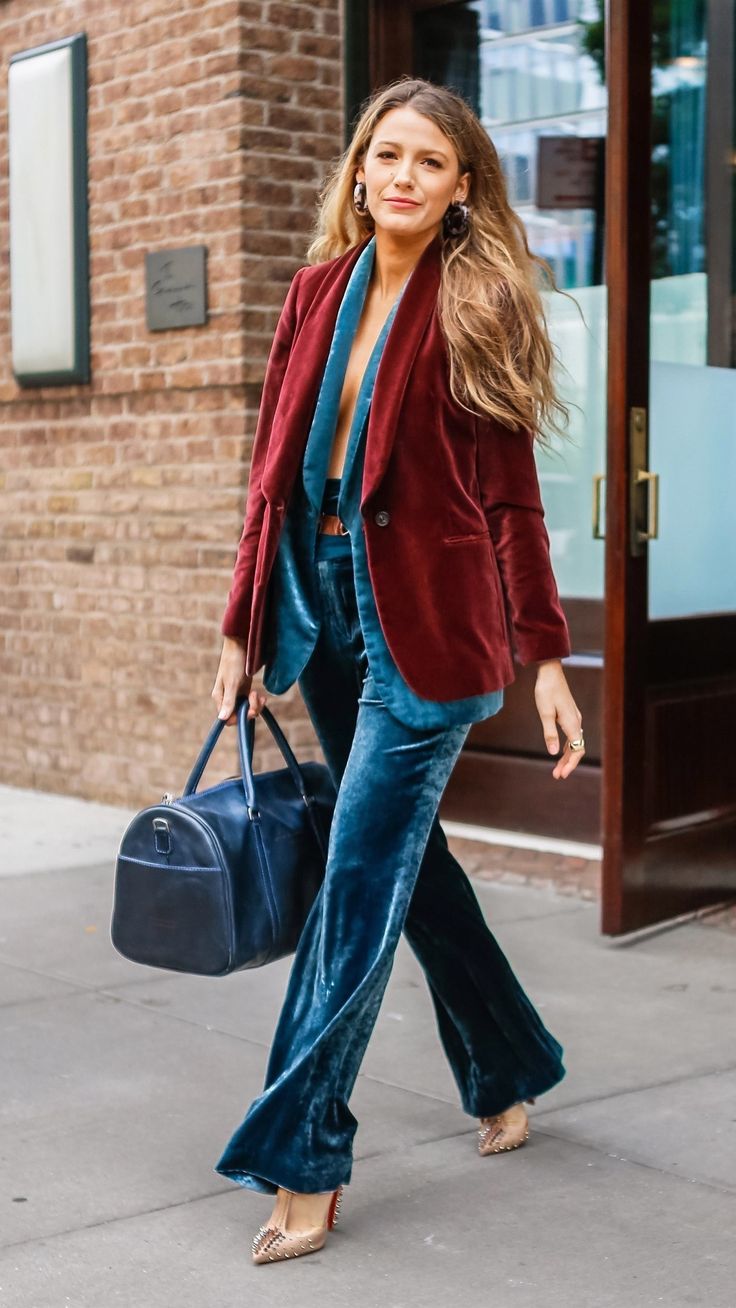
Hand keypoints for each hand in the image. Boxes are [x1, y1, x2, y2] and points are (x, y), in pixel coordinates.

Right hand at [211, 637, 267, 725]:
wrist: (240, 644)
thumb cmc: (233, 662)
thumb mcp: (232, 683)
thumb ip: (229, 701)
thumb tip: (222, 719)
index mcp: (220, 698)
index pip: (228, 718)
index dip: (240, 718)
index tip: (250, 710)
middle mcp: (227, 698)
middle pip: (239, 715)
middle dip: (250, 710)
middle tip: (257, 698)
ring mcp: (236, 693)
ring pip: (246, 709)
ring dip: (255, 705)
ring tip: (260, 696)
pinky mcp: (244, 689)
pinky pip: (250, 702)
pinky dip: (257, 701)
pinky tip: (262, 696)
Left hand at [533, 659, 584, 779]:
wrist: (550, 672)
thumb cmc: (546, 691)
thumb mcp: (544, 713)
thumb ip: (550, 733)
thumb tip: (553, 752)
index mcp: (572, 723)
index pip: (577, 750)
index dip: (571, 764)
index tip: (561, 774)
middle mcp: (576, 721)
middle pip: (577, 748)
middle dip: (568, 763)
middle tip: (557, 775)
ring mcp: (574, 718)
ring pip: (574, 742)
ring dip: (567, 756)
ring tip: (557, 768)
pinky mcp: (569, 714)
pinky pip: (572, 735)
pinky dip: (567, 746)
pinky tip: (560, 751)